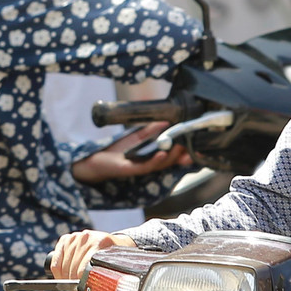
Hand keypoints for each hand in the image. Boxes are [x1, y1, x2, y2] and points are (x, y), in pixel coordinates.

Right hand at [51, 230, 136, 280]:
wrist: (117, 244)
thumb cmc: (114, 263)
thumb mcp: (113, 274)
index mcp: (101, 243)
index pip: (84, 269)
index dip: (81, 283)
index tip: (83, 290)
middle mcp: (88, 238)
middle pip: (73, 268)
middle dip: (74, 281)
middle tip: (79, 287)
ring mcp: (76, 237)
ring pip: (63, 266)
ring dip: (65, 277)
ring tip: (73, 282)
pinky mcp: (67, 239)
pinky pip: (56, 260)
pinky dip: (58, 271)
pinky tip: (64, 275)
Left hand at [70, 123, 190, 184]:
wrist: (94, 161)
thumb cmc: (115, 151)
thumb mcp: (137, 137)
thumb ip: (151, 130)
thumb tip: (167, 120)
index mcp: (152, 157)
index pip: (172, 155)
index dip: (185, 151)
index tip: (196, 144)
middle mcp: (148, 165)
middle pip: (170, 161)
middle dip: (183, 154)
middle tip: (193, 145)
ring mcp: (140, 168)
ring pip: (161, 164)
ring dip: (172, 157)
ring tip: (180, 147)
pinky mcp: (130, 170)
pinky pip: (145, 166)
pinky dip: (155, 160)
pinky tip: (162, 153)